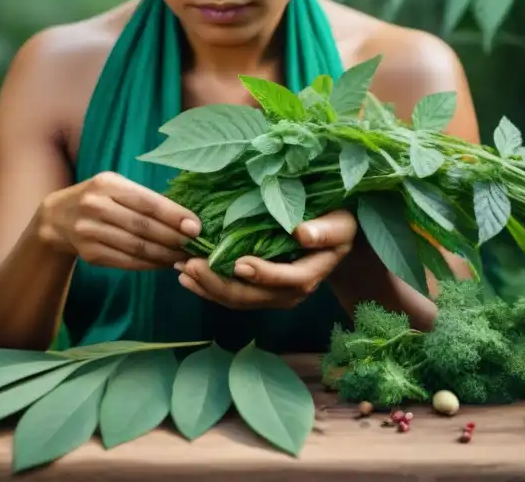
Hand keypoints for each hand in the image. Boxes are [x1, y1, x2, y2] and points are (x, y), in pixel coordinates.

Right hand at [36, 171, 201, 269]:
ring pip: (137, 247)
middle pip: (144, 227)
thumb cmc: (98, 198)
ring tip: (184, 257)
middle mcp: (96, 206)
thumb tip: (185, 218)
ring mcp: (90, 231)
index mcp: (107, 184)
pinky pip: (127, 261)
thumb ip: (145, 198)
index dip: (174, 216)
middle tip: (195, 246)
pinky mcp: (90, 254)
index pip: (147, 202)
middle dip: (174, 238)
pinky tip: (164, 263)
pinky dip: (150, 264)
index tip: (196, 227)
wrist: (57, 217)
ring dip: (165, 255)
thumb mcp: (116, 187)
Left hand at [175, 209, 357, 309]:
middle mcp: (292, 292)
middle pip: (255, 296)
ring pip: (239, 300)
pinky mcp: (260, 292)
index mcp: (312, 273)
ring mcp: (274, 295)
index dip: (263, 274)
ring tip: (183, 272)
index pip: (287, 279)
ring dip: (209, 289)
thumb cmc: (339, 225)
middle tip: (193, 266)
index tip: (238, 263)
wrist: (336, 238)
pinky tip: (188, 277)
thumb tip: (301, 234)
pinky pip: (234, 296)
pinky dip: (209, 289)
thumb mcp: (340, 224)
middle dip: (221, 285)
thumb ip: (325, 231)